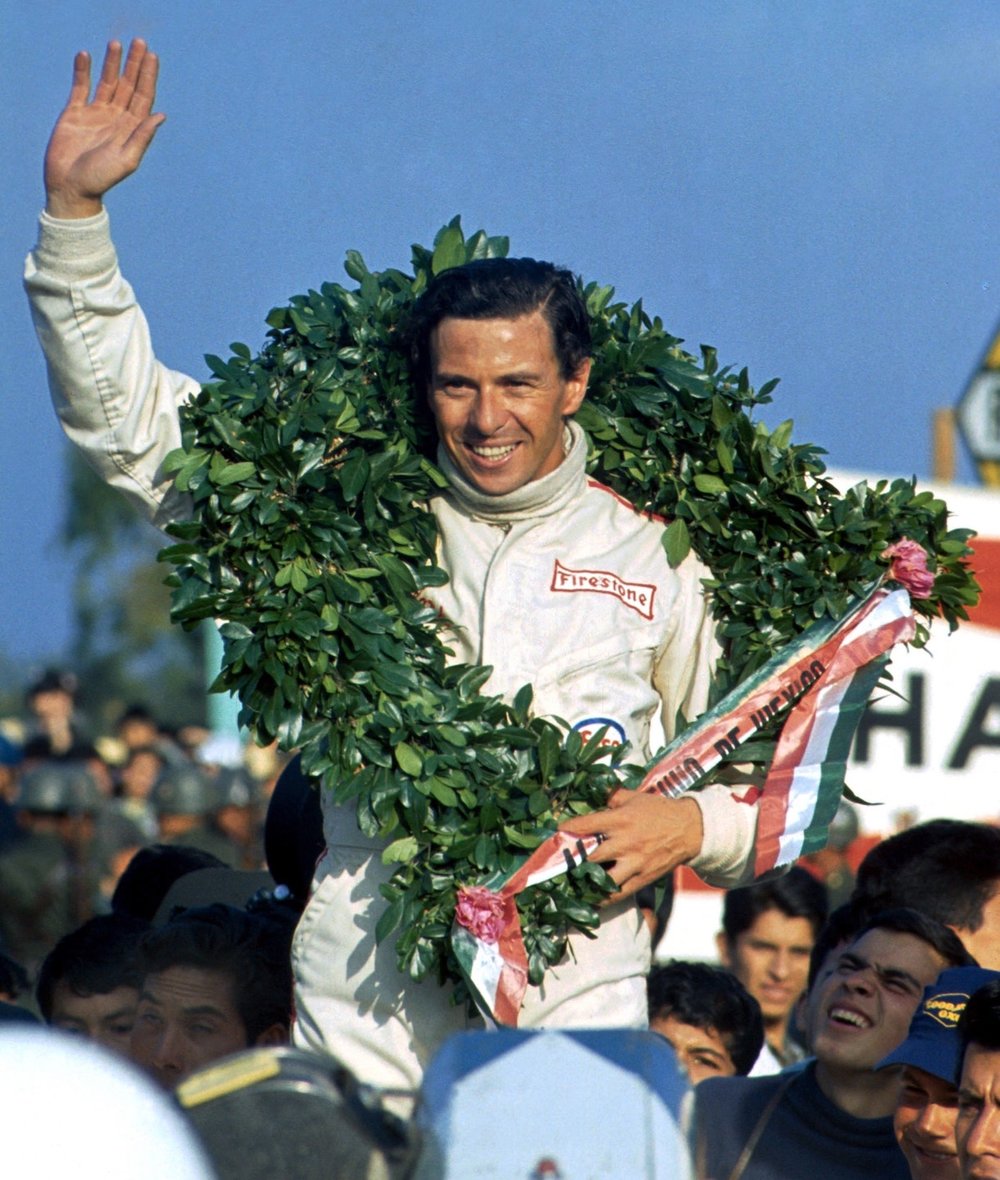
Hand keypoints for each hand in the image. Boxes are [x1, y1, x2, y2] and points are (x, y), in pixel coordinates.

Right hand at [44, 39, 164, 218]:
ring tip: (116, 43)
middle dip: (134, 65)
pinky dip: (83, 72)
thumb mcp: (126, 160)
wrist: (71, 187)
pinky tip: (86, 56)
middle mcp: (116, 118)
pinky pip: (80, 87)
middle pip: (128, 85)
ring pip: (107, 83)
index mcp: (131, 129)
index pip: (143, 97)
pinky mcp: (75, 114)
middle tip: (140, 42)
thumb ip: (142, 137)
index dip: (148, 76)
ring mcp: (95, 114)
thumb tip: (161, 116)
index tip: (152, 56)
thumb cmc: (100, 179)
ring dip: (112, 64)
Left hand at [558, 790, 703, 901]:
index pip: (587, 825)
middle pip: (590, 854)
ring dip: (585, 882)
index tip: (556, 832)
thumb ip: (612, 797)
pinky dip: (603, 898)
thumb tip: (592, 794)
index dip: (568, 829)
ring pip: (602, 878)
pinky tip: (589, 900)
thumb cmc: (659, 810)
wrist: (689, 829)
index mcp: (621, 820)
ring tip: (569, 884)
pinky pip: (619, 893)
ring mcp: (633, 863)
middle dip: (571, 859)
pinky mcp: (642, 878)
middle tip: (555, 862)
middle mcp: (625, 842)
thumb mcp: (634, 796)